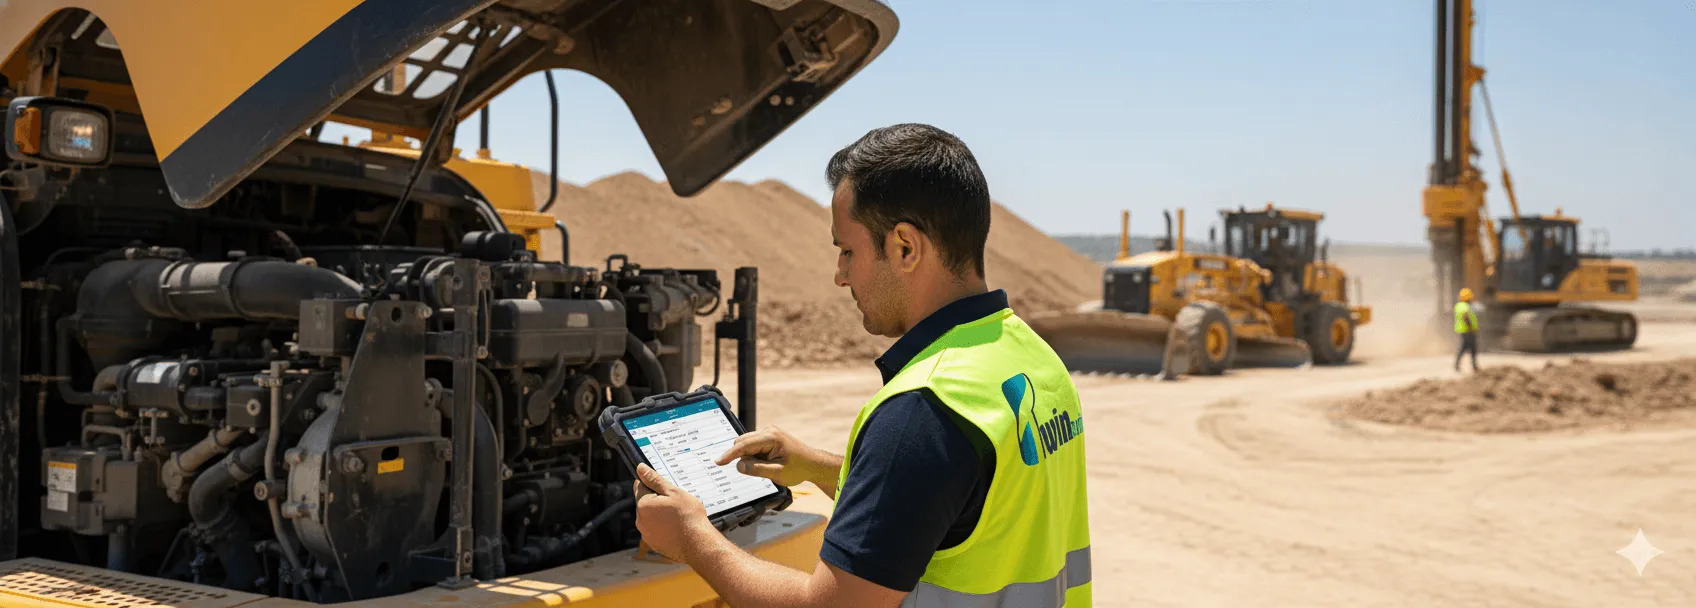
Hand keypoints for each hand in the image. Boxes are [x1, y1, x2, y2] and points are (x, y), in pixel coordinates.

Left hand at [633, 463, 713, 559]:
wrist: (698, 544)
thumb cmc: (688, 517)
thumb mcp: (673, 492)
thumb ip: (655, 480)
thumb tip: (640, 468)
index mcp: (643, 504)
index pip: (639, 486)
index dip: (652, 484)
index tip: (664, 487)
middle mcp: (640, 520)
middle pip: (645, 503)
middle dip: (656, 500)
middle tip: (675, 502)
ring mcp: (646, 534)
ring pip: (650, 517)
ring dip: (660, 514)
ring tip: (677, 516)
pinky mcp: (653, 544)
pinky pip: (655, 530)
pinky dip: (663, 527)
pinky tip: (676, 527)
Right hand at [715, 426, 836, 489]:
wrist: (813, 464)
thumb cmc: (798, 469)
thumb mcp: (777, 473)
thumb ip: (757, 469)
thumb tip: (739, 465)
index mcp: (771, 437)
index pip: (744, 445)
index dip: (730, 455)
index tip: (718, 462)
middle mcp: (768, 431)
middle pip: (742, 443)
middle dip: (744, 458)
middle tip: (761, 471)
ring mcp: (768, 432)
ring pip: (746, 445)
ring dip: (750, 458)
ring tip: (768, 467)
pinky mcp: (768, 437)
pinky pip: (753, 446)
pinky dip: (754, 456)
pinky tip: (767, 463)